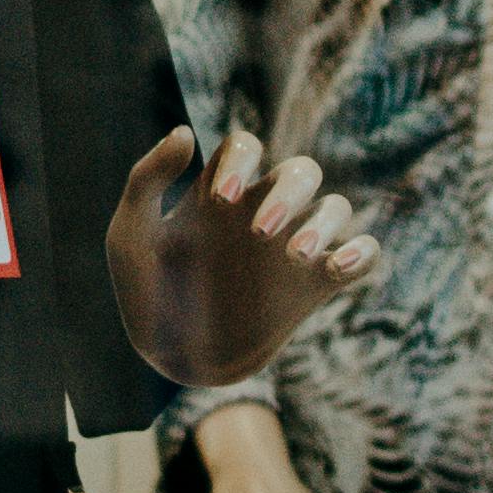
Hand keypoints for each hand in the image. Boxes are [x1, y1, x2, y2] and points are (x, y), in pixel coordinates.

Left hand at [110, 120, 374, 392]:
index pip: (246, 147)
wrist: (172, 361)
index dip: (241, 160)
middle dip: (288, 192)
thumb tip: (185, 132)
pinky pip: (363, 253)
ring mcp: (292, 248)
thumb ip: (147, 179)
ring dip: (323, 223)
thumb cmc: (144, 295)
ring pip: (336, 208)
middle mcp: (262, 212)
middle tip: (260, 232)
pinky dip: (361, 253)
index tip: (221, 199)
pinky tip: (338, 265)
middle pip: (300, 171)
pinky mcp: (317, 284)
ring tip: (294, 254)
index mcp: (220, 193)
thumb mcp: (129, 236)